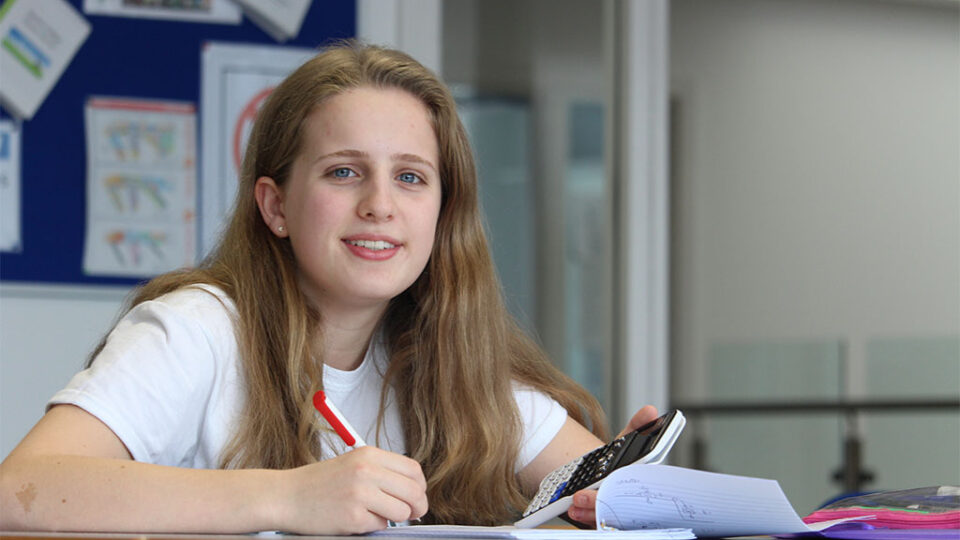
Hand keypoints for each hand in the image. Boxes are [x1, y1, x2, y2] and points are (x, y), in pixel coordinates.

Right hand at [274, 446, 427, 534]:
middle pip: (413, 491)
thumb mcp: (353, 463)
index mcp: (369, 454)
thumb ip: (382, 472)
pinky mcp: (353, 517)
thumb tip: (413, 490)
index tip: (416, 495)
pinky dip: (372, 526)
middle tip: (413, 513)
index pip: (413, 469)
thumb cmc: (319, 483)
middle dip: (418, 506)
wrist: (286, 496)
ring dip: (394, 518)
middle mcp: (367, 471)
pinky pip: (379, 526)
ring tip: (375, 514)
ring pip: (401, 512)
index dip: (420, 486)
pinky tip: (354, 518)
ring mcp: (360, 494)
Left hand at [567, 405, 659, 525]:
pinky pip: (596, 525)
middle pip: (619, 510)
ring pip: (607, 520)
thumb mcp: (626, 444)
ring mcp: (616, 514)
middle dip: (599, 503)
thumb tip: (650, 410)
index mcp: (638, 484)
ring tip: (574, 503)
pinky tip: (574, 510)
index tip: (610, 485)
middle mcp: (629, 502)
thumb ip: (637, 427)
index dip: (627, 493)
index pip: (639, 493)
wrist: (599, 476)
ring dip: (589, 513)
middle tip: (580, 496)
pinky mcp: (601, 521)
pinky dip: (585, 518)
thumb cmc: (617, 463)